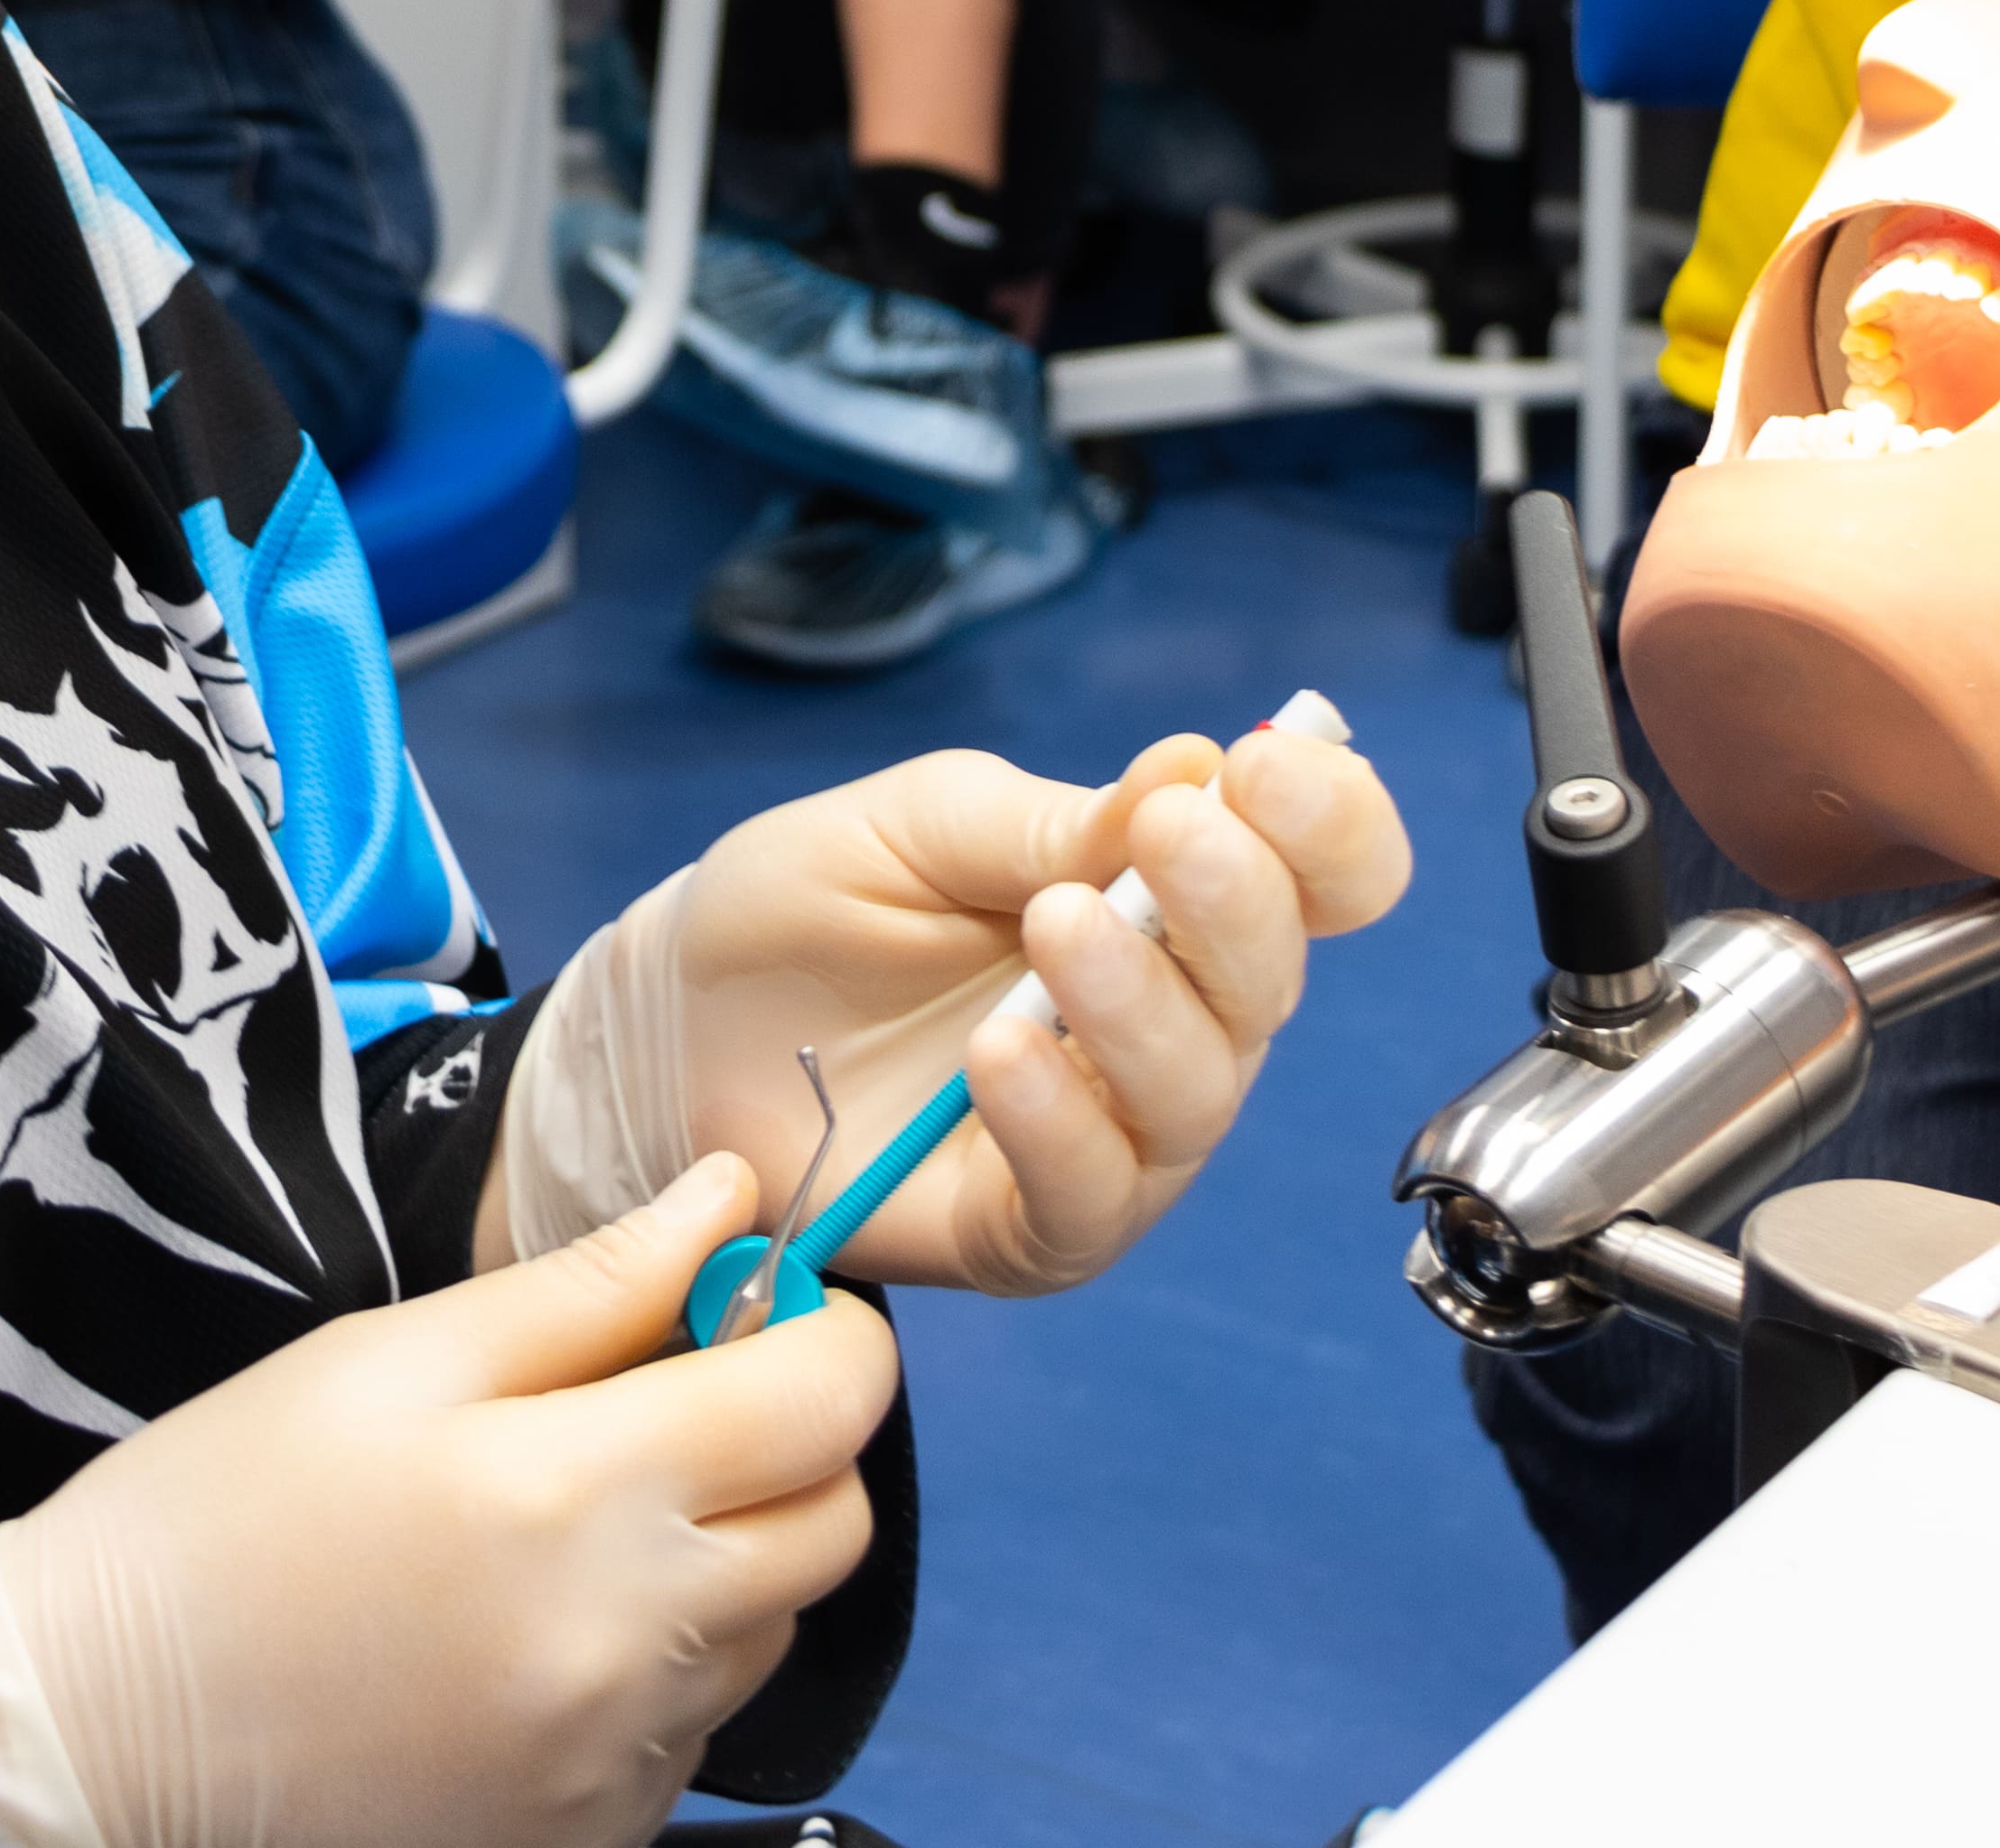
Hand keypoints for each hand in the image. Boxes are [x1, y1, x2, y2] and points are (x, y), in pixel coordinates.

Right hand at [0, 1159, 892, 1847]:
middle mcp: (628, 1649)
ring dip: (723, 1558)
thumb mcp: (389, 1360)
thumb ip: (587, 1284)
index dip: (824, 1328)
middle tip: (669, 1401)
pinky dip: (655, 1667)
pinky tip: (528, 1632)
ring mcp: (614, 1764)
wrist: (89, 1732)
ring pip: (772, 1630)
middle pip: (833, 1525)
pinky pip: (692, 1730)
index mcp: (578, 1497)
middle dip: (790, 1442)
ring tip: (569, 1526)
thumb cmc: (219, 1517)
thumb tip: (731, 1203)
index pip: (830, 1401)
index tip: (759, 1301)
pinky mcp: (587, 1838)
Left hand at [668, 728, 1409, 1300]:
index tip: (1269, 768)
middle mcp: (1170, 1027)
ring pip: (1195, 1093)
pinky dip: (1059, 1123)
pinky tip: (1002, 1055)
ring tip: (1055, 929)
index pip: (1319, 877)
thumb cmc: (807, 911)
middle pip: (1270, 983)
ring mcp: (1111, 1140)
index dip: (1326, 825)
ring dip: (1140, 1006)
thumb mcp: (916, 825)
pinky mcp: (1030, 1232)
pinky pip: (1089, 1195)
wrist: (673, 1029)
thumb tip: (1198, 771)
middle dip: (1235, 904)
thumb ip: (1051, 821)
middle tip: (1164, 837)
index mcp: (1167, 907)